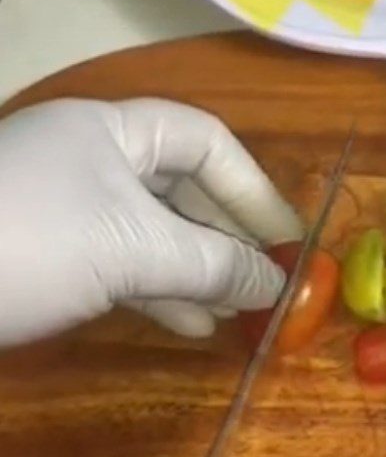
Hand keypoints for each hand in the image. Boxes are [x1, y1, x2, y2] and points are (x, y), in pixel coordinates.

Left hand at [0, 98, 301, 346]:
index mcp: (113, 133)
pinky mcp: (54, 255)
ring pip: (158, 233)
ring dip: (202, 272)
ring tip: (239, 312)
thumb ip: (214, 264)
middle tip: (268, 284)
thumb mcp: (133, 249)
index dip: (253, 189)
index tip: (286, 241)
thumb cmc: (28, 244)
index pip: (206, 143)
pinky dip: (163, 292)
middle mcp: (95, 162)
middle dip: (230, 239)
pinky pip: (126, 265)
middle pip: (186, 191)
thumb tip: (281, 286)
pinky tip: (191, 323)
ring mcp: (72, 210)